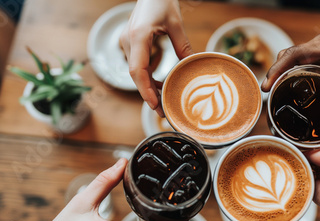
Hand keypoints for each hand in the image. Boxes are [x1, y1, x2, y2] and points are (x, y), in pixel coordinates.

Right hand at [120, 0, 192, 116]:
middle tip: (163, 111)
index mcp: (138, 37)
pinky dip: (147, 77)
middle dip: (148, 95)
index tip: (155, 105)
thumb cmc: (161, 0)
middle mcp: (128, 41)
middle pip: (136, 76)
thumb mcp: (176, 23)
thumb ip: (183, 46)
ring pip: (136, 72)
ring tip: (164, 102)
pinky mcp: (130, 43)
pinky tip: (160, 85)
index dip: (145, 91)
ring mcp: (127, 42)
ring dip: (149, 87)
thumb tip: (192, 67)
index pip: (138, 70)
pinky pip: (137, 65)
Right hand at [262, 33, 319, 148]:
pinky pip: (302, 56)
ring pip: (293, 54)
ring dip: (282, 69)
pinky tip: (289, 85)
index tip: (267, 85)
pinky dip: (291, 68)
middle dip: (275, 72)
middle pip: (289, 54)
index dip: (278, 69)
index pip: (295, 55)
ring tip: (274, 91)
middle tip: (267, 94)